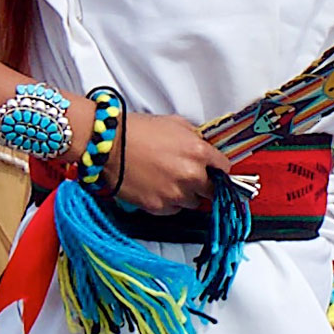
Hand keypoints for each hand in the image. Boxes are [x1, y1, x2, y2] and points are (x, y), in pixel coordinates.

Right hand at [106, 109, 236, 214]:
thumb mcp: (175, 123)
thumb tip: (204, 148)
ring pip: (193, 202)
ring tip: (169, 181)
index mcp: (199, 152)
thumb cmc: (138, 130)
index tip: (214, 171)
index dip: (218, 169)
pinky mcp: (159, 207)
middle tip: (192, 178)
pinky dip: (169, 202)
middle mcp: (191, 176)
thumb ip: (195, 138)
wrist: (108, 145)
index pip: (225, 169)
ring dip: (186, 194)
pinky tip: (156, 187)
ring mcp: (175, 194)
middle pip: (213, 191)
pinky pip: (174, 210)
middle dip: (205, 185)